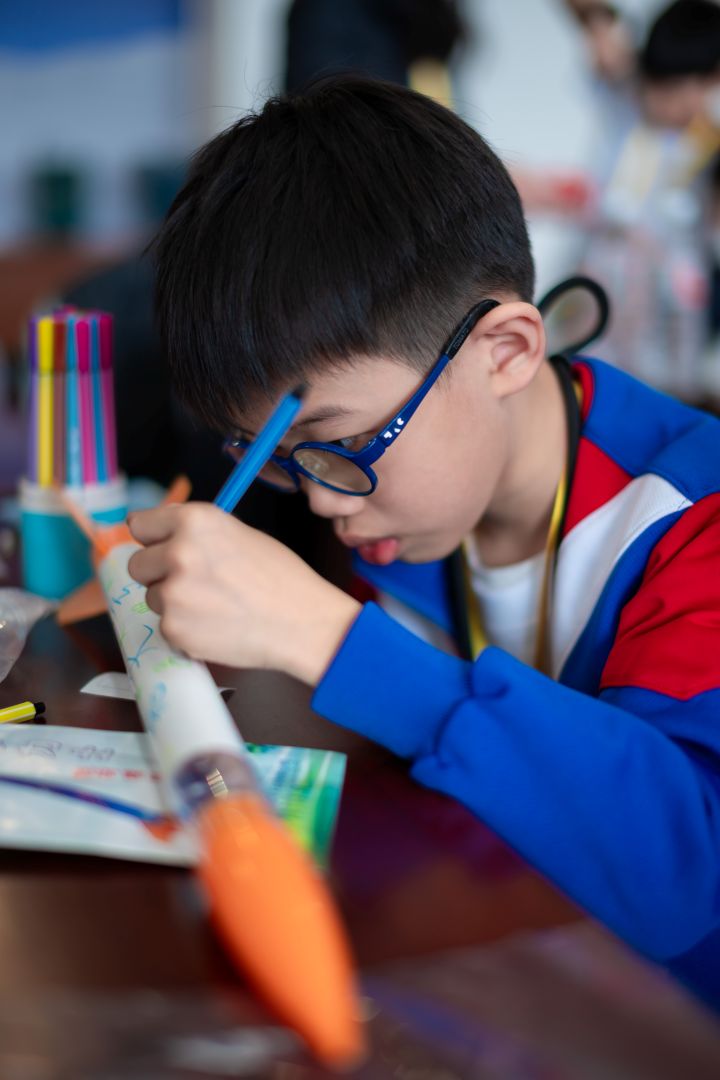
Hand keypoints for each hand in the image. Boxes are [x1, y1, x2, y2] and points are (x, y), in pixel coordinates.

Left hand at [127, 503, 360, 685]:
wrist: (302, 623)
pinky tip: (216, 625)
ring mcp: (172, 593)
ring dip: (174, 602)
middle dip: (159, 573)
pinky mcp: (174, 628)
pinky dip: (185, 628)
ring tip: (214, 605)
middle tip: (196, 582)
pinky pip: (166, 626)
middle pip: (138, 564)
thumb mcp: (239, 534)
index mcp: (195, 520)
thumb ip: (197, 533)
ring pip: (152, 597)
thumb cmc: (281, 577)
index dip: (153, 538)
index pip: (139, 525)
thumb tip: (162, 536)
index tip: (161, 547)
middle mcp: (177, 551)